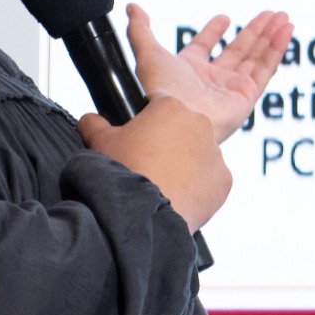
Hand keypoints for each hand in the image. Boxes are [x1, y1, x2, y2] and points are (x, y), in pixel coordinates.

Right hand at [79, 97, 231, 229]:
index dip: (146, 116)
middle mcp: (200, 124)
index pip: (158, 101)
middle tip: (149, 162)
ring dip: (185, 163)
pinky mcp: (224, 181)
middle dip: (169, 140)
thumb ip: (94, 123)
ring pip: (200, 153)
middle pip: (183, 127)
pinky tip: (178, 196)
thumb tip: (90, 120)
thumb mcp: (99, 142)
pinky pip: (211, 179)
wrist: (141, 213)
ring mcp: (216, 153)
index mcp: (171, 107)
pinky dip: (198, 186)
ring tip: (163, 182)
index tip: (139, 133)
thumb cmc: (121, 173)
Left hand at [123, 3, 293, 143]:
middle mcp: (212, 80)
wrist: (178, 117)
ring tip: (284, 18)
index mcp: (188, 71)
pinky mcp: (247, 96)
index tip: (224, 18)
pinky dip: (277, 49)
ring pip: (256, 58)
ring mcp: (231, 88)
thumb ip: (140, 29)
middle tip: (271, 14)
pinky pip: (266, 69)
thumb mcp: (148, 52)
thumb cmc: (161, 90)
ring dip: (270, 36)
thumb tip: (132, 8)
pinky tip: (285, 31)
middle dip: (255, 31)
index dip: (213, 32)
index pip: (204, 47)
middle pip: (238, 50)